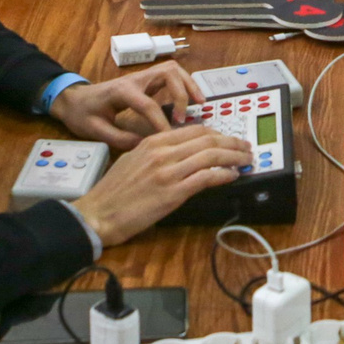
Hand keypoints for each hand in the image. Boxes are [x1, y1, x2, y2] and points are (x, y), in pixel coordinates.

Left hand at [50, 63, 203, 150]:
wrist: (73, 99)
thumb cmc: (82, 114)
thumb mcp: (95, 130)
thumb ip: (119, 138)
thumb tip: (145, 144)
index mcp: (121, 91)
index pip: (148, 104)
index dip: (161, 122)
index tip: (170, 138)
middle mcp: (134, 80)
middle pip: (168, 73)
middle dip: (181, 94)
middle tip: (184, 118)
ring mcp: (141, 77)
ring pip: (173, 70)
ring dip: (188, 85)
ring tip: (199, 104)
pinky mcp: (146, 81)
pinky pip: (171, 76)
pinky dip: (185, 85)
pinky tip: (192, 100)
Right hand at [71, 124, 253, 245]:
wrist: (97, 213)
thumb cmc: (112, 192)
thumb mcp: (133, 160)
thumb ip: (156, 153)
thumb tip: (180, 153)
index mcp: (152, 142)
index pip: (194, 130)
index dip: (218, 133)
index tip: (229, 138)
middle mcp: (162, 152)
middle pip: (207, 139)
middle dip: (232, 142)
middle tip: (245, 147)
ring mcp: (168, 172)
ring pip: (211, 155)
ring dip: (234, 157)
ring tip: (246, 160)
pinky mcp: (172, 193)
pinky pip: (206, 177)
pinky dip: (224, 174)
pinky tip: (232, 176)